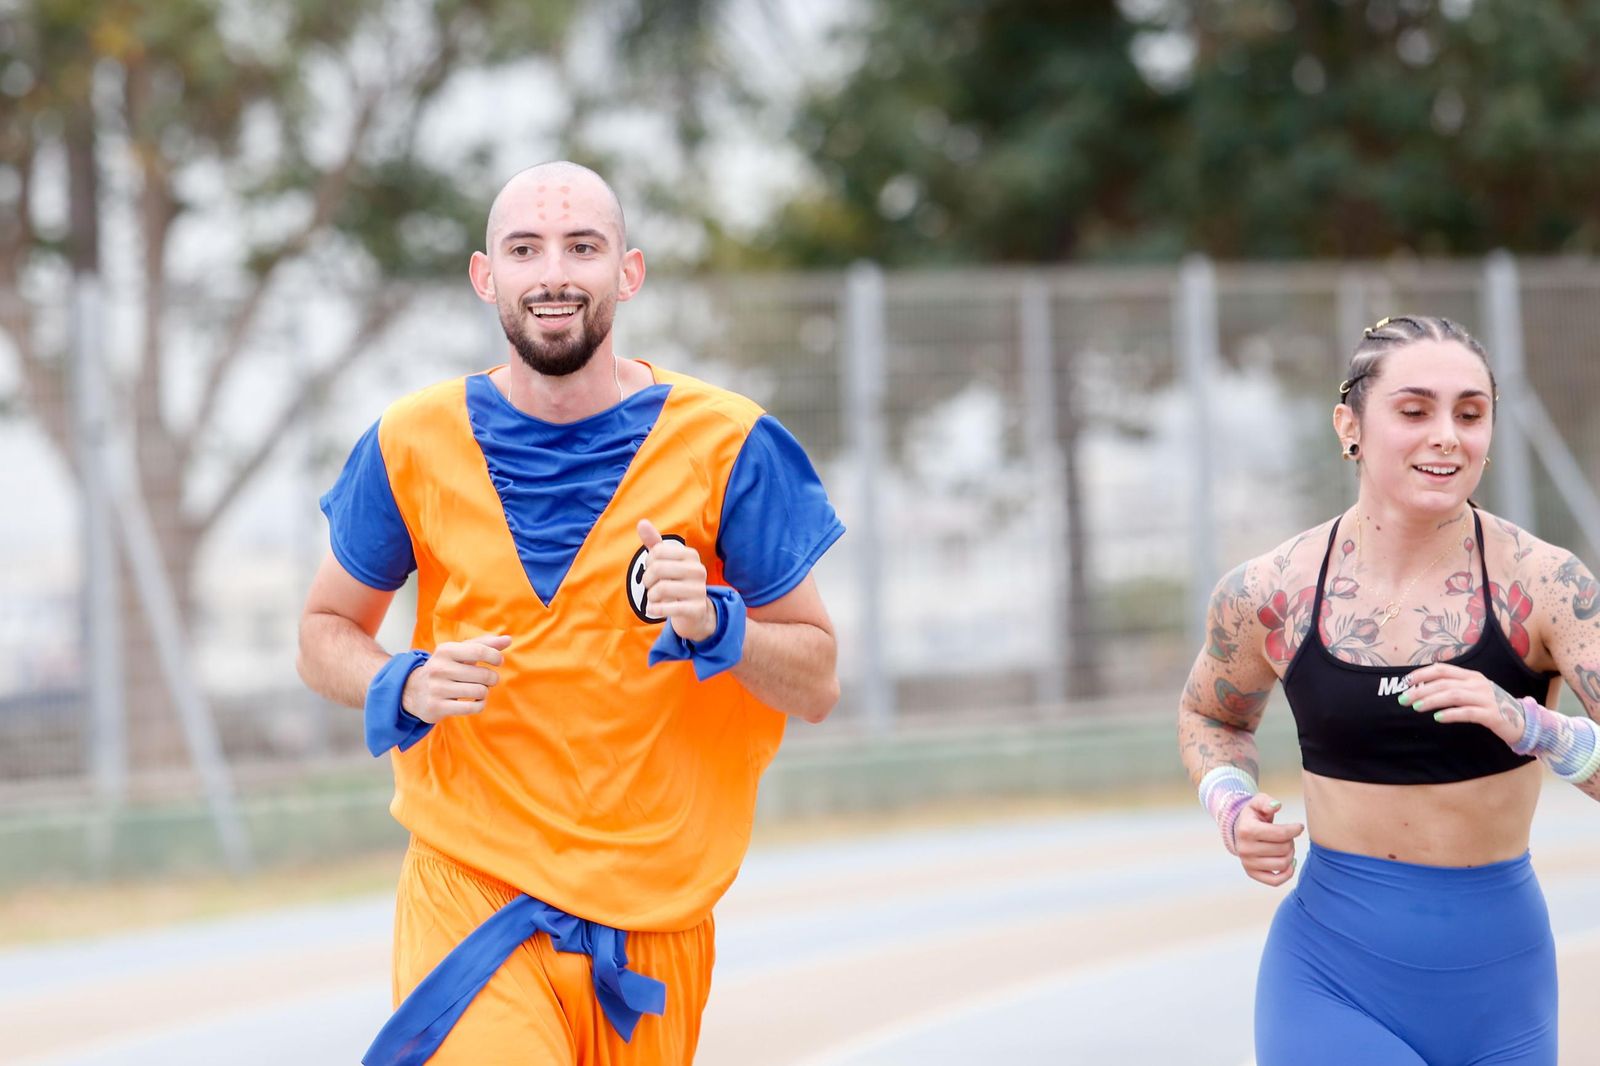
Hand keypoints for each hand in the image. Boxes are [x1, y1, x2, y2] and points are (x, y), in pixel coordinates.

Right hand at [401, 634, 510, 723]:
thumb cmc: (445, 668)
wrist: (413, 691)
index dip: (495, 657)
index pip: (479, 651)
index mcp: (446, 650)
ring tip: (478, 690)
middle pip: (483, 675)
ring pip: (480, 692)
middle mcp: (439, 668)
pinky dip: (479, 705)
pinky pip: (472, 708)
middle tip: (488, 680)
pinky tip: (475, 702)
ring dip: (485, 692)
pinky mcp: (437, 707)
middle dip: (492, 678)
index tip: (499, 661)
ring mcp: (437, 688)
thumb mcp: (459, 652)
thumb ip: (483, 644)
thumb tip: (508, 639)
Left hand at [637, 520, 716, 641]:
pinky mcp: (696, 609)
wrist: (694, 612)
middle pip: (658, 569)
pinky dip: (655, 609)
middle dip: (647, 580)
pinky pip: (669, 607)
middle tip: (649, 586)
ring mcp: (699, 590)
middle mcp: (698, 570)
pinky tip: (653, 610)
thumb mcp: (666, 561)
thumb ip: (654, 543)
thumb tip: (642, 522)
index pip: (657, 551)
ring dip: (651, 596)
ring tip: (654, 598)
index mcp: (691, 555)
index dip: (648, 562)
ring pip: (661, 589)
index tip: (651, 570)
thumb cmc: (676, 582)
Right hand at [1234, 792, 1303, 886]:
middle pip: (1284, 849)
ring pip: (1282, 864)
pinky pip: (1275, 881)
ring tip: (1286, 846)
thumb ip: (1266, 801)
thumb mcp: (1257, 803)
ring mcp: (1247, 863)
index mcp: (1246, 830)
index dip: (1295, 829)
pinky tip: (1289, 863)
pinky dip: (1287, 873)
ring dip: (1290, 854)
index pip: (1281, 834)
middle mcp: (1244, 849)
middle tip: (1287, 836)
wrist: (1240, 830)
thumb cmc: (1253, 816)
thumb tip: (1276, 805)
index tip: (1298, 827)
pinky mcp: (1252, 874)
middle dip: (1291, 841)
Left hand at [1401, 662, 1525, 746]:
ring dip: (1431, 701)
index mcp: (1471, 676)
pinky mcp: (1492, 715)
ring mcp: (1486, 698)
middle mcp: (1478, 684)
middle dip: (1420, 690)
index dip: (1422, 674)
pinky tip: (1438, 718)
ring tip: (1416, 707)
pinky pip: (1468, 713)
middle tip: (1403, 699)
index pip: (1442, 669)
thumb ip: (1452, 688)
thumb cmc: (1491, 706)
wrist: (1522, 721)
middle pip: (1443, 683)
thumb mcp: (1472, 692)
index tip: (1405, 682)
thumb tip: (1420, 690)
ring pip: (1453, 696)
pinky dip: (1451, 714)